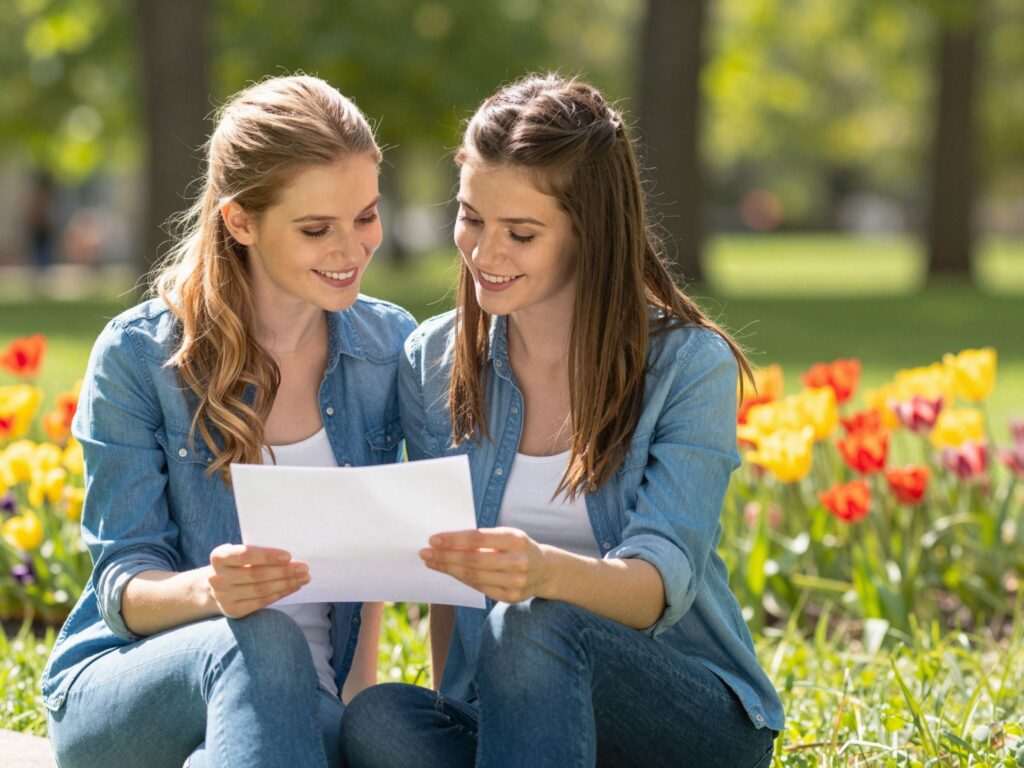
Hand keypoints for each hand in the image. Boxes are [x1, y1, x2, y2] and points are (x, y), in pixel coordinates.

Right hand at [206, 544, 309, 618]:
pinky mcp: (233, 610)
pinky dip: (280, 593)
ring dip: (286, 583)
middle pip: (256, 575)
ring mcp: (224, 596)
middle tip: (304, 568)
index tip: (288, 556)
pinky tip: (293, 587)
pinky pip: (261, 602)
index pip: (244, 555)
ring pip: (261, 590)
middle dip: (283, 571)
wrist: (213, 587)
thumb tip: (289, 557)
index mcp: (219, 557)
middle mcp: (217, 578)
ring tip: (303, 578)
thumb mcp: (237, 554)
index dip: (267, 556)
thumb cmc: (235, 564)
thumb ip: (256, 553)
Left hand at [420, 527, 551, 602]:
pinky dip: (462, 580)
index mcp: (515, 539)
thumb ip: (483, 539)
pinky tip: (449, 573)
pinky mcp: (510, 597)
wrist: (546, 570)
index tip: (433, 539)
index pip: (478, 538)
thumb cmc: (518, 548)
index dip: (453, 540)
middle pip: (472, 560)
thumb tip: (447, 541)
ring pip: (473, 576)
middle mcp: (517, 561)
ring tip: (432, 563)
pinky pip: (479, 588)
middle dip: (445, 557)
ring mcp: (515, 582)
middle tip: (425, 553)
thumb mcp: (507, 535)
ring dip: (449, 569)